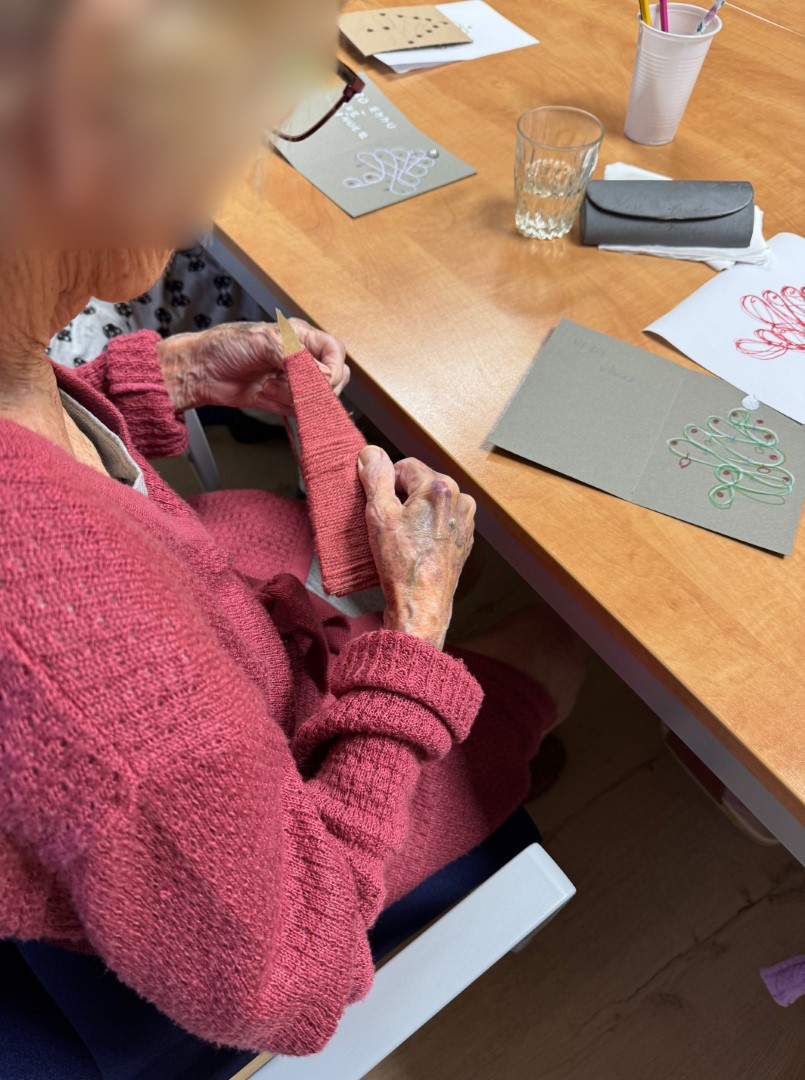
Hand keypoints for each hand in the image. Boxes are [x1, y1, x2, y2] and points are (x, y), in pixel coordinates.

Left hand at [158, 319, 349, 413]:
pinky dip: (290, 409)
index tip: (326, 380)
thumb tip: (323, 374)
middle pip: (332, 377)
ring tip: (272, 389)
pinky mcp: (283, 400)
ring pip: (317, 397)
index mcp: (298, 336)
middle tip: (300, 390)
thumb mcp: (260, 341)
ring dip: (300, 399)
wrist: (200, 371)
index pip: (334, 351)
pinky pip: (301, 410)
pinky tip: (270, 398)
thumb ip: (294, 355)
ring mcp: (292, 381)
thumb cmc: (224, 347)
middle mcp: (299, 358)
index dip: (334, 366)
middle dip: (319, 387)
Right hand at [358, 447, 475, 649]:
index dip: (386, 484)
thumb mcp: (379, 515)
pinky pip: (440, 522)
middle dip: (402, 498)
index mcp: (440, 487)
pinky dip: (426, 528)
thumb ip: (375, 478)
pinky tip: (415, 547)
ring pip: (431, 502)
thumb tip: (371, 453)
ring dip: (415, 513)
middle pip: (420, 483)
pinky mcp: (464, 538)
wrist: (422, 604)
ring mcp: (464, 520)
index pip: (405, 466)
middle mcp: (459, 499)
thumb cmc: (402, 564)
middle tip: (388, 524)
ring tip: (402, 538)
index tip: (379, 505)